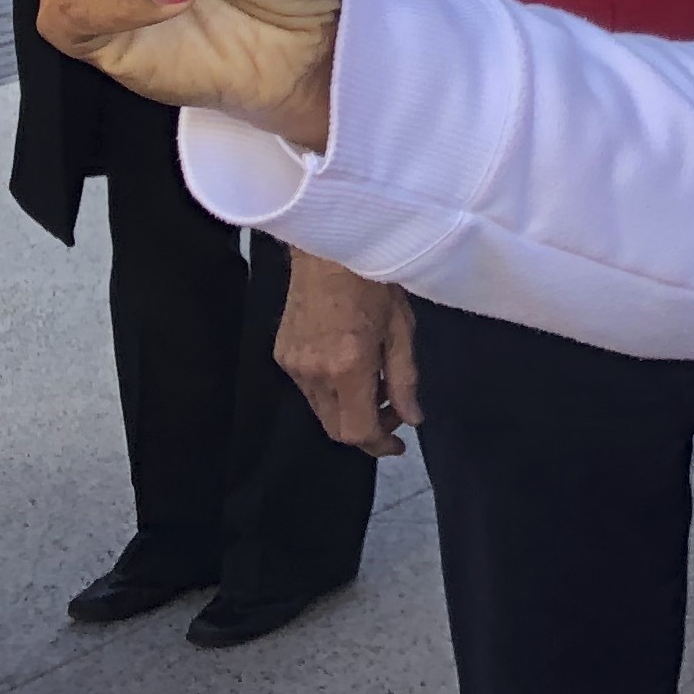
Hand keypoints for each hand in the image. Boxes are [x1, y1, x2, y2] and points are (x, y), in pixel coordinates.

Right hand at [278, 257, 420, 455]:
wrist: (329, 248)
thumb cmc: (375, 281)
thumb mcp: (402, 329)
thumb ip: (405, 380)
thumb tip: (412, 418)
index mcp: (347, 367)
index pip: (357, 431)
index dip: (379, 445)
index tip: (398, 445)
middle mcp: (314, 373)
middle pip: (335, 427)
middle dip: (366, 428)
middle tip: (393, 410)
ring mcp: (292, 365)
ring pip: (321, 409)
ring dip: (349, 408)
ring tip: (375, 381)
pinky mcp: (281, 354)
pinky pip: (308, 388)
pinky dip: (331, 389)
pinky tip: (349, 365)